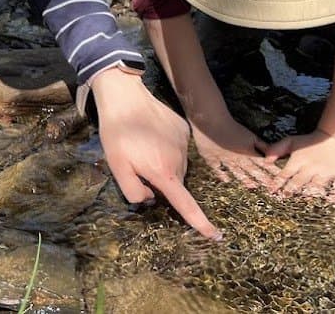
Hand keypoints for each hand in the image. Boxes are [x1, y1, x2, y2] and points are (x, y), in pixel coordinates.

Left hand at [90, 67, 222, 239]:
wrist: (126, 97)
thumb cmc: (118, 133)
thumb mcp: (117, 167)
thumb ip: (134, 191)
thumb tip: (150, 198)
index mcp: (164, 173)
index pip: (185, 205)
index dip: (200, 223)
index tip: (216, 236)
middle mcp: (180, 160)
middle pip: (175, 184)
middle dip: (161, 184)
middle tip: (137, 166)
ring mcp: (184, 143)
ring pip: (176, 166)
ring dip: (163, 165)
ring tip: (141, 146)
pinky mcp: (183, 129)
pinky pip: (177, 148)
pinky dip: (166, 148)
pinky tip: (149, 134)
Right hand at [189, 111, 281, 191]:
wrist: (211, 123)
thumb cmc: (230, 126)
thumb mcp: (249, 135)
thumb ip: (261, 145)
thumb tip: (272, 152)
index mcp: (245, 152)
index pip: (260, 164)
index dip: (268, 171)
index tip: (276, 179)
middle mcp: (236, 159)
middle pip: (250, 170)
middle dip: (260, 178)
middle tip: (268, 188)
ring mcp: (223, 160)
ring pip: (236, 172)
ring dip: (244, 179)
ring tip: (252, 186)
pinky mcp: (211, 158)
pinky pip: (218, 169)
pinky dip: (222, 175)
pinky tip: (226, 180)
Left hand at [261, 130, 334, 202]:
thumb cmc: (311, 141)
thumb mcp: (292, 141)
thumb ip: (277, 150)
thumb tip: (265, 160)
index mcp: (299, 160)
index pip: (286, 174)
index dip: (277, 182)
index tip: (271, 190)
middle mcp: (311, 168)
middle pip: (299, 182)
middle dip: (290, 190)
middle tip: (284, 197)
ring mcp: (326, 172)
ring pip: (316, 186)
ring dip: (309, 193)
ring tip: (304, 199)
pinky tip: (331, 201)